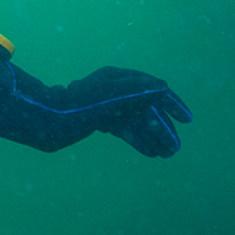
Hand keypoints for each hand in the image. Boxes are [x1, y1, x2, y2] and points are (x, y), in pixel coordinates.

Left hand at [66, 67, 192, 156]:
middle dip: (162, 128)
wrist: (47, 121)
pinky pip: (124, 128)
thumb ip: (137, 91)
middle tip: (175, 150)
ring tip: (167, 155)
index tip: (188, 120)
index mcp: (116, 78)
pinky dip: (137, 139)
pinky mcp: (97, 118)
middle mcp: (113, 89)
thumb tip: (163, 87)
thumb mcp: (110, 97)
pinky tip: (150, 153)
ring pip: (136, 121)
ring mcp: (105, 104)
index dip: (172, 103)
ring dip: (153, 137)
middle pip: (145, 108)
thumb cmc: (77, 107)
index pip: (152, 87)